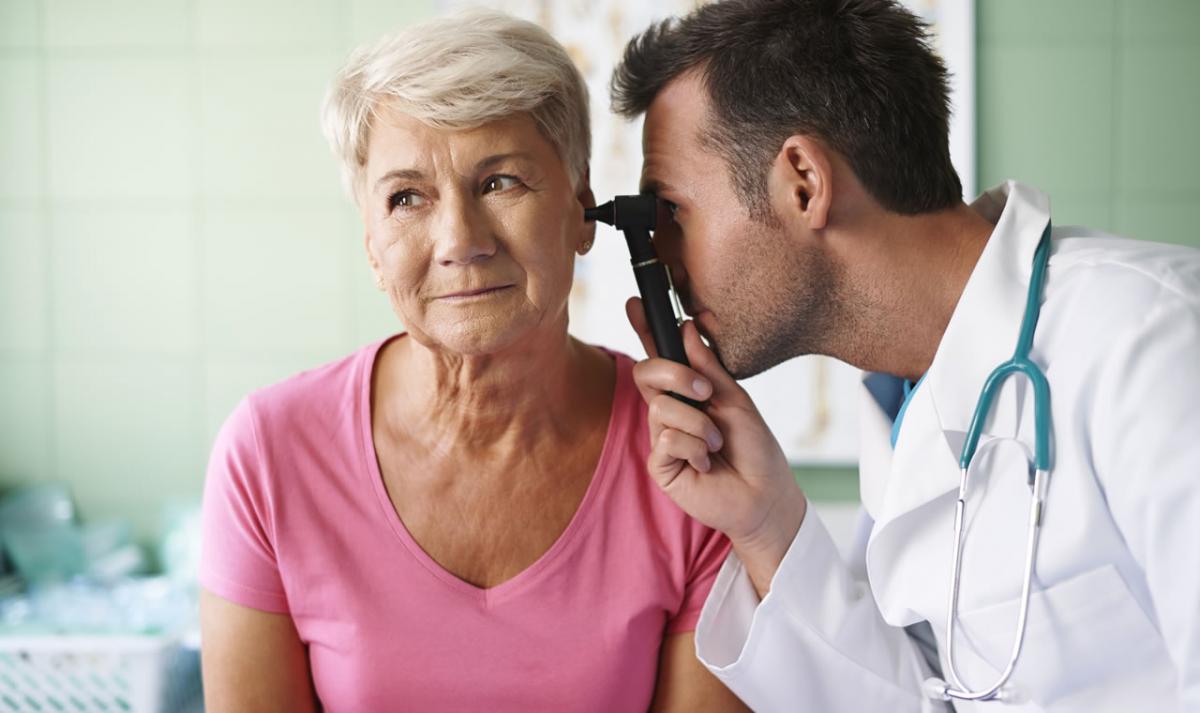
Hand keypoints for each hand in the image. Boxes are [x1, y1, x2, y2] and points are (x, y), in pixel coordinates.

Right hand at [626, 297, 807, 596]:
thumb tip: (687, 328)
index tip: (636, 302)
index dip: (645, 329)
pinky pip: (666, 440)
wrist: (765, 495)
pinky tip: (708, 464)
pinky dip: (694, 448)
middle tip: (706, 393)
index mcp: (687, 392)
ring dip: (698, 424)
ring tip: (717, 443)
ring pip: (661, 408)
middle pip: (646, 373)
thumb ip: (708, 368)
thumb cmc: (754, 449)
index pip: (659, 356)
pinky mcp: (660, 465)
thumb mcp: (735, 400)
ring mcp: (662, 437)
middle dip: (676, 375)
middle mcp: (669, 411)